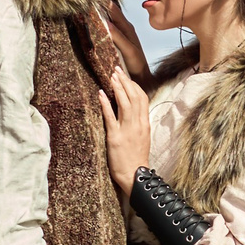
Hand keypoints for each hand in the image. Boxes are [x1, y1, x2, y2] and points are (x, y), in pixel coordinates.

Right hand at [97, 3, 148, 80]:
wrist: (141, 77)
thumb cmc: (137, 64)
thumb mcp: (129, 50)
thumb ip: (119, 37)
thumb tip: (106, 23)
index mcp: (127, 27)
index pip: (113, 9)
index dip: (103, 0)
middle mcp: (123, 28)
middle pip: (109, 11)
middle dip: (99, 2)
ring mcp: (119, 33)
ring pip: (107, 18)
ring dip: (98, 10)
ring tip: (86, 3)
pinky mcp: (115, 40)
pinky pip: (106, 27)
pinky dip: (98, 21)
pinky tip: (91, 20)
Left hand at [99, 67, 152, 196]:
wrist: (135, 175)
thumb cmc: (136, 158)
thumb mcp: (142, 137)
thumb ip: (138, 122)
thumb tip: (132, 109)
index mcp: (144, 123)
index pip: (142, 98)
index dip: (133, 85)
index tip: (125, 76)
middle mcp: (137, 124)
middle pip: (134, 96)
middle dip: (125, 81)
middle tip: (116, 69)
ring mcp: (127, 130)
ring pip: (124, 103)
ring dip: (117, 88)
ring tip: (111, 75)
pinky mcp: (115, 138)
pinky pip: (111, 117)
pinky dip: (105, 104)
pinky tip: (100, 93)